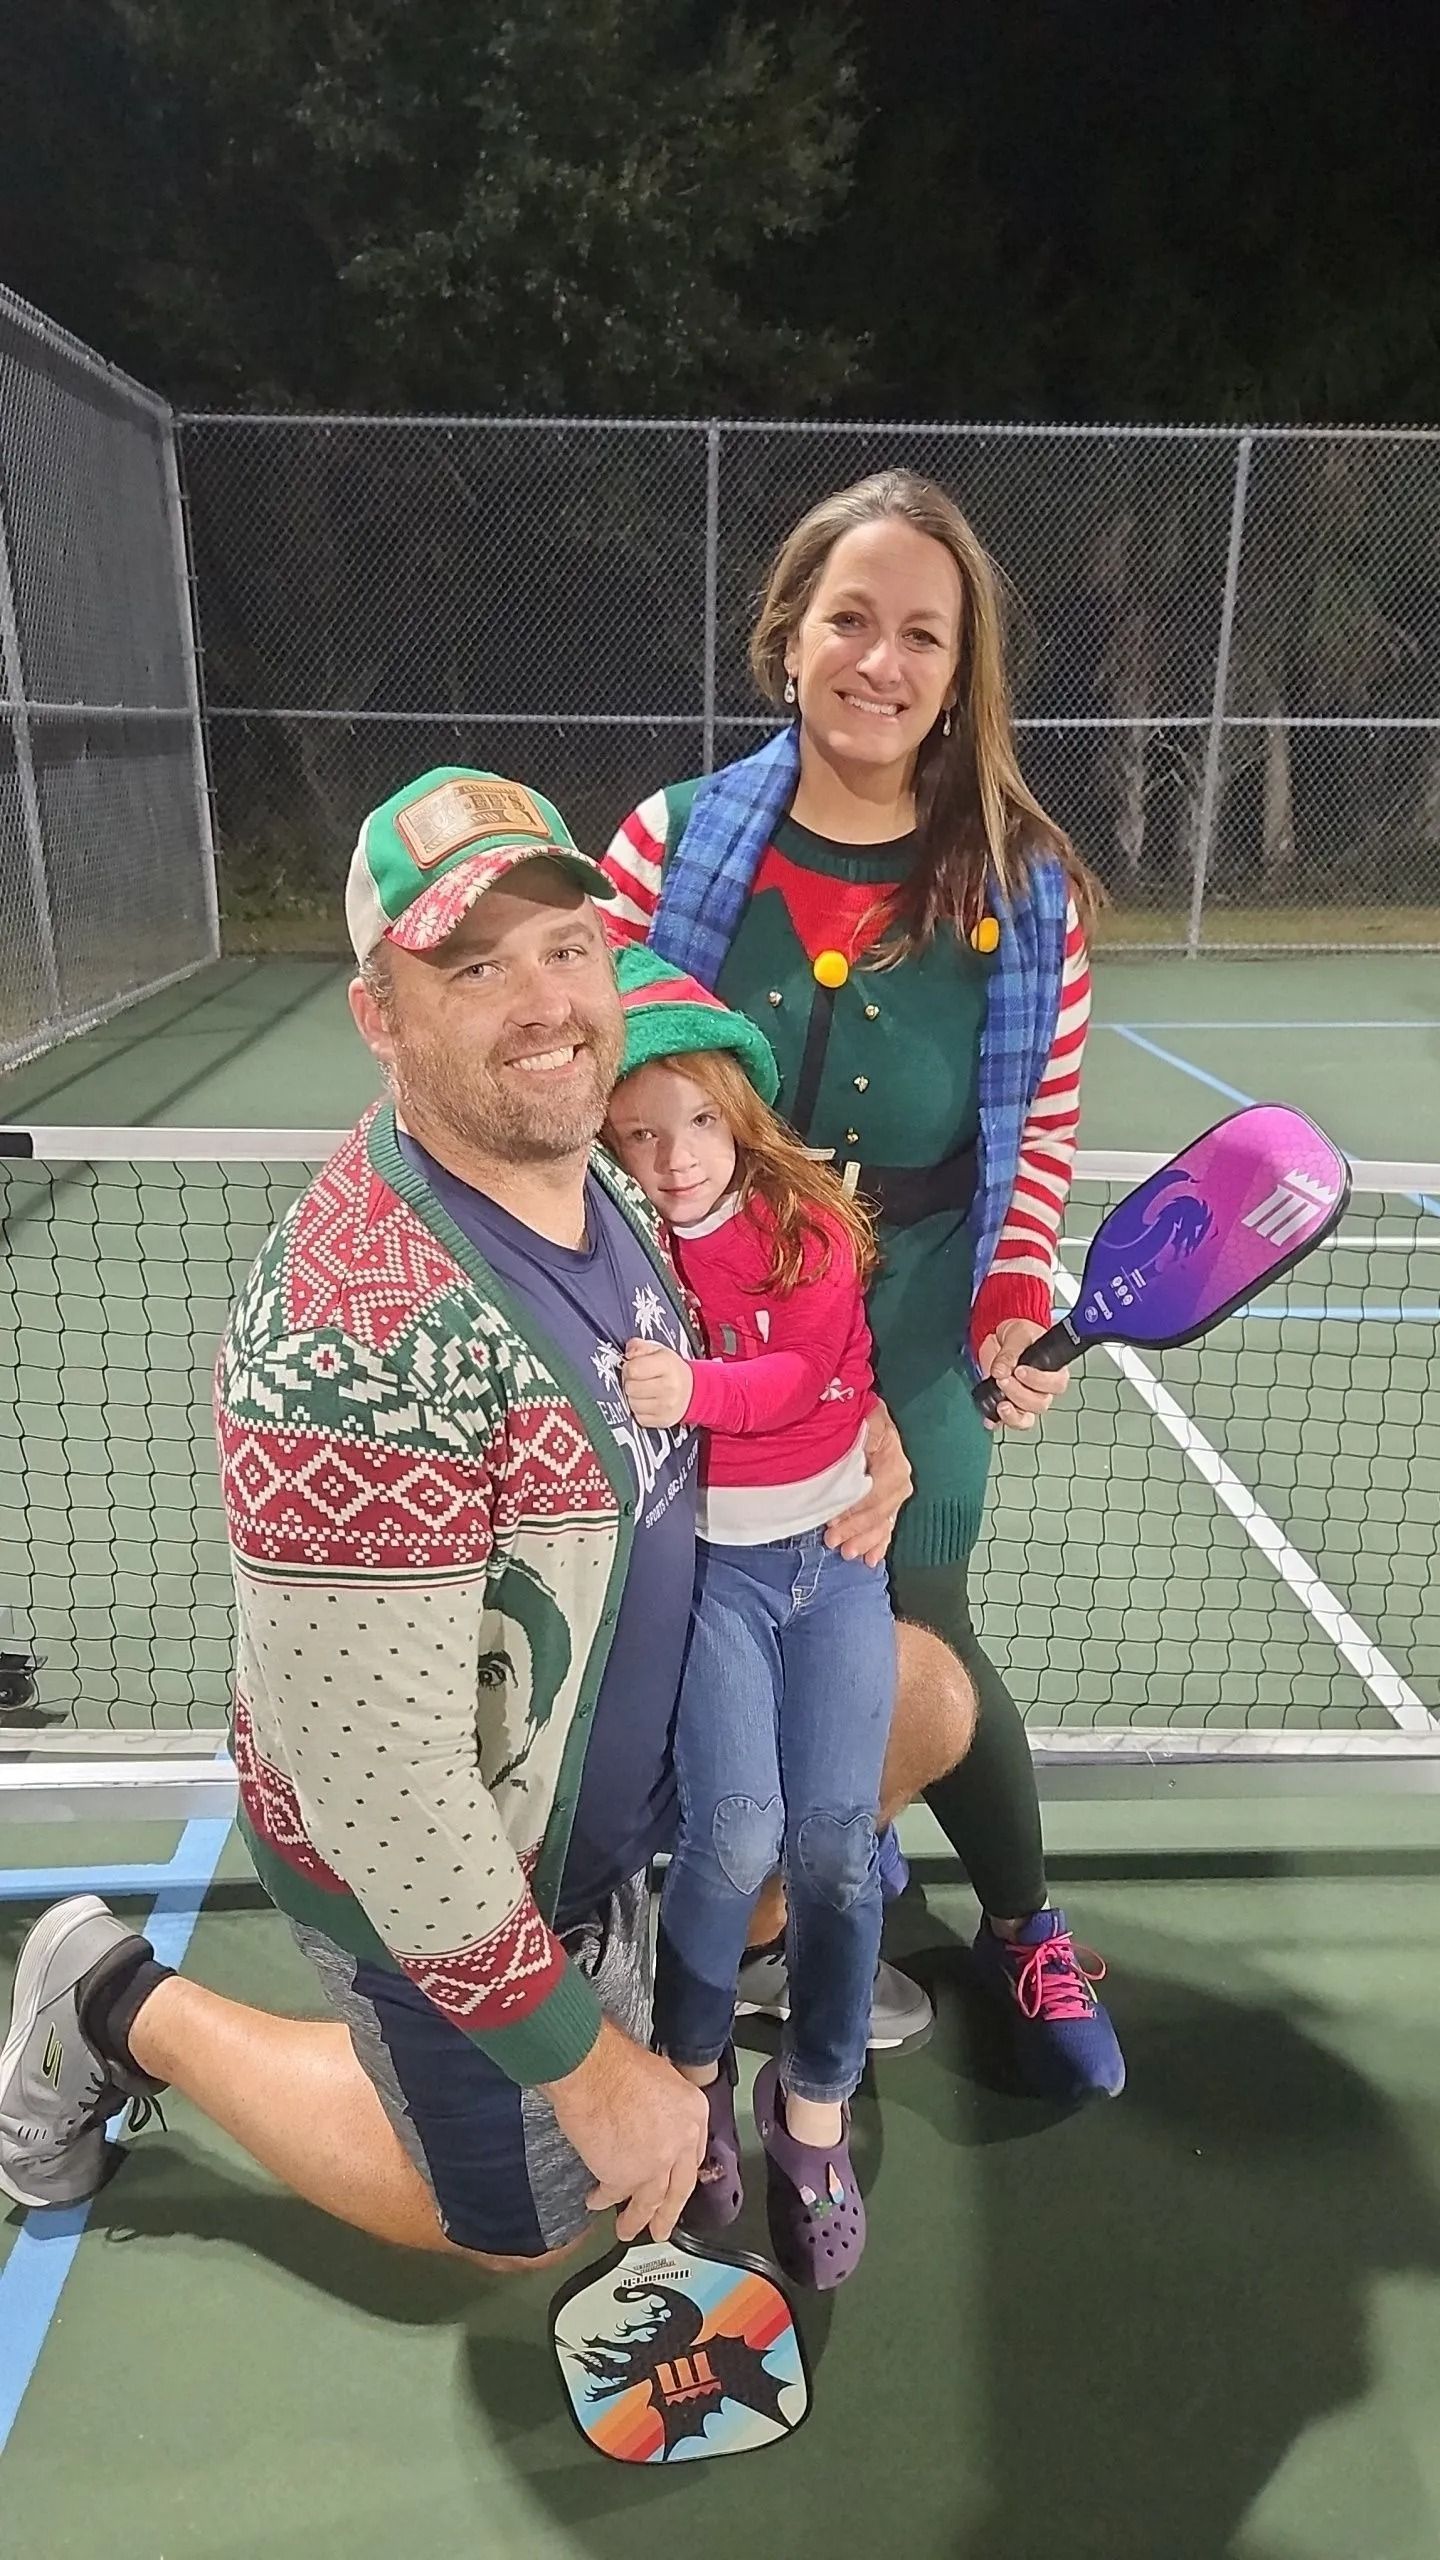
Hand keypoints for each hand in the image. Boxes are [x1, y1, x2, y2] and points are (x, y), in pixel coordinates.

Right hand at [545, 2019, 708, 2243]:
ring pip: (650, 2202)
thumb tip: (651, 2121)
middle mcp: (681, 2142)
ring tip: (628, 2230)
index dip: (680, 2172)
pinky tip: (596, 2201)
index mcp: (694, 2113)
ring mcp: (656, 2164)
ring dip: (636, 2219)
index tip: (674, 2185)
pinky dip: (603, 2199)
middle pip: (678, 2188)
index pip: (693, 2154)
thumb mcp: (660, 2077)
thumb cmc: (617, 2061)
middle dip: (668, 2212)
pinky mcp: (625, 2177)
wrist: (592, 2068)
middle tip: (662, 2230)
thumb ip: (663, 2108)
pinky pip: (614, 2195)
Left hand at [622, 1338, 693, 1428]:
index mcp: (667, 1365)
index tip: (635, 1367)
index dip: (629, 1367)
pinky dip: (639, 1410)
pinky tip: (648, 1402)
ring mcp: (667, 1406)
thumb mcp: (658, 1351)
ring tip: (644, 1391)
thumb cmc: (671, 1370)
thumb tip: (628, 1353)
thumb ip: (639, 1346)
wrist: (693, 1390)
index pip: (632, 1369)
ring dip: (634, 1397)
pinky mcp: (663, 1420)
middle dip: (630, 1382)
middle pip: (630, 1387)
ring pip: (632, 1403)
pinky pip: (638, 1417)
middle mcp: (669, 1386)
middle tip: (640, 1380)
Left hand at [825, 1398, 911, 1564]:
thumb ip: (858, 1435)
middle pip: (883, 1506)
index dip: (857, 1506)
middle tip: (834, 1541)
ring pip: (886, 1519)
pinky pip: (888, 1523)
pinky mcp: (888, 1497)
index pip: (880, 1486)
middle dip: (859, 1527)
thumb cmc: (849, 1415)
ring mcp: (895, 1486)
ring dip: (868, 1538)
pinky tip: (872, 1558)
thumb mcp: (857, 1419)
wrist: (851, 1409)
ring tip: (849, 1553)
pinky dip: (880, 1541)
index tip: (834, 1517)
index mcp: (890, 1450)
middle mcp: (898, 1470)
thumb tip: (853, 1454)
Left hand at [976, 1318, 1069, 1430]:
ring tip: (1000, 1404)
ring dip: (1012, 1415)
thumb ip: (1011, 1352)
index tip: (1019, 1370)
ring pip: (1026, 1418)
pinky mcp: (1008, 1407)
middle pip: (1039, 1404)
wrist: (1002, 1340)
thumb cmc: (1020, 1336)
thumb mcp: (1018, 1335)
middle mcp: (1042, 1391)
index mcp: (1053, 1371)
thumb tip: (1001, 1370)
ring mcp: (1025, 1402)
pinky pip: (1005, 1422)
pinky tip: (989, 1418)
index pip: (1056, 1384)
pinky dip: (996, 1422)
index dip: (1038, 1381)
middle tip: (1003, 1379)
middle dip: (1019, 1394)